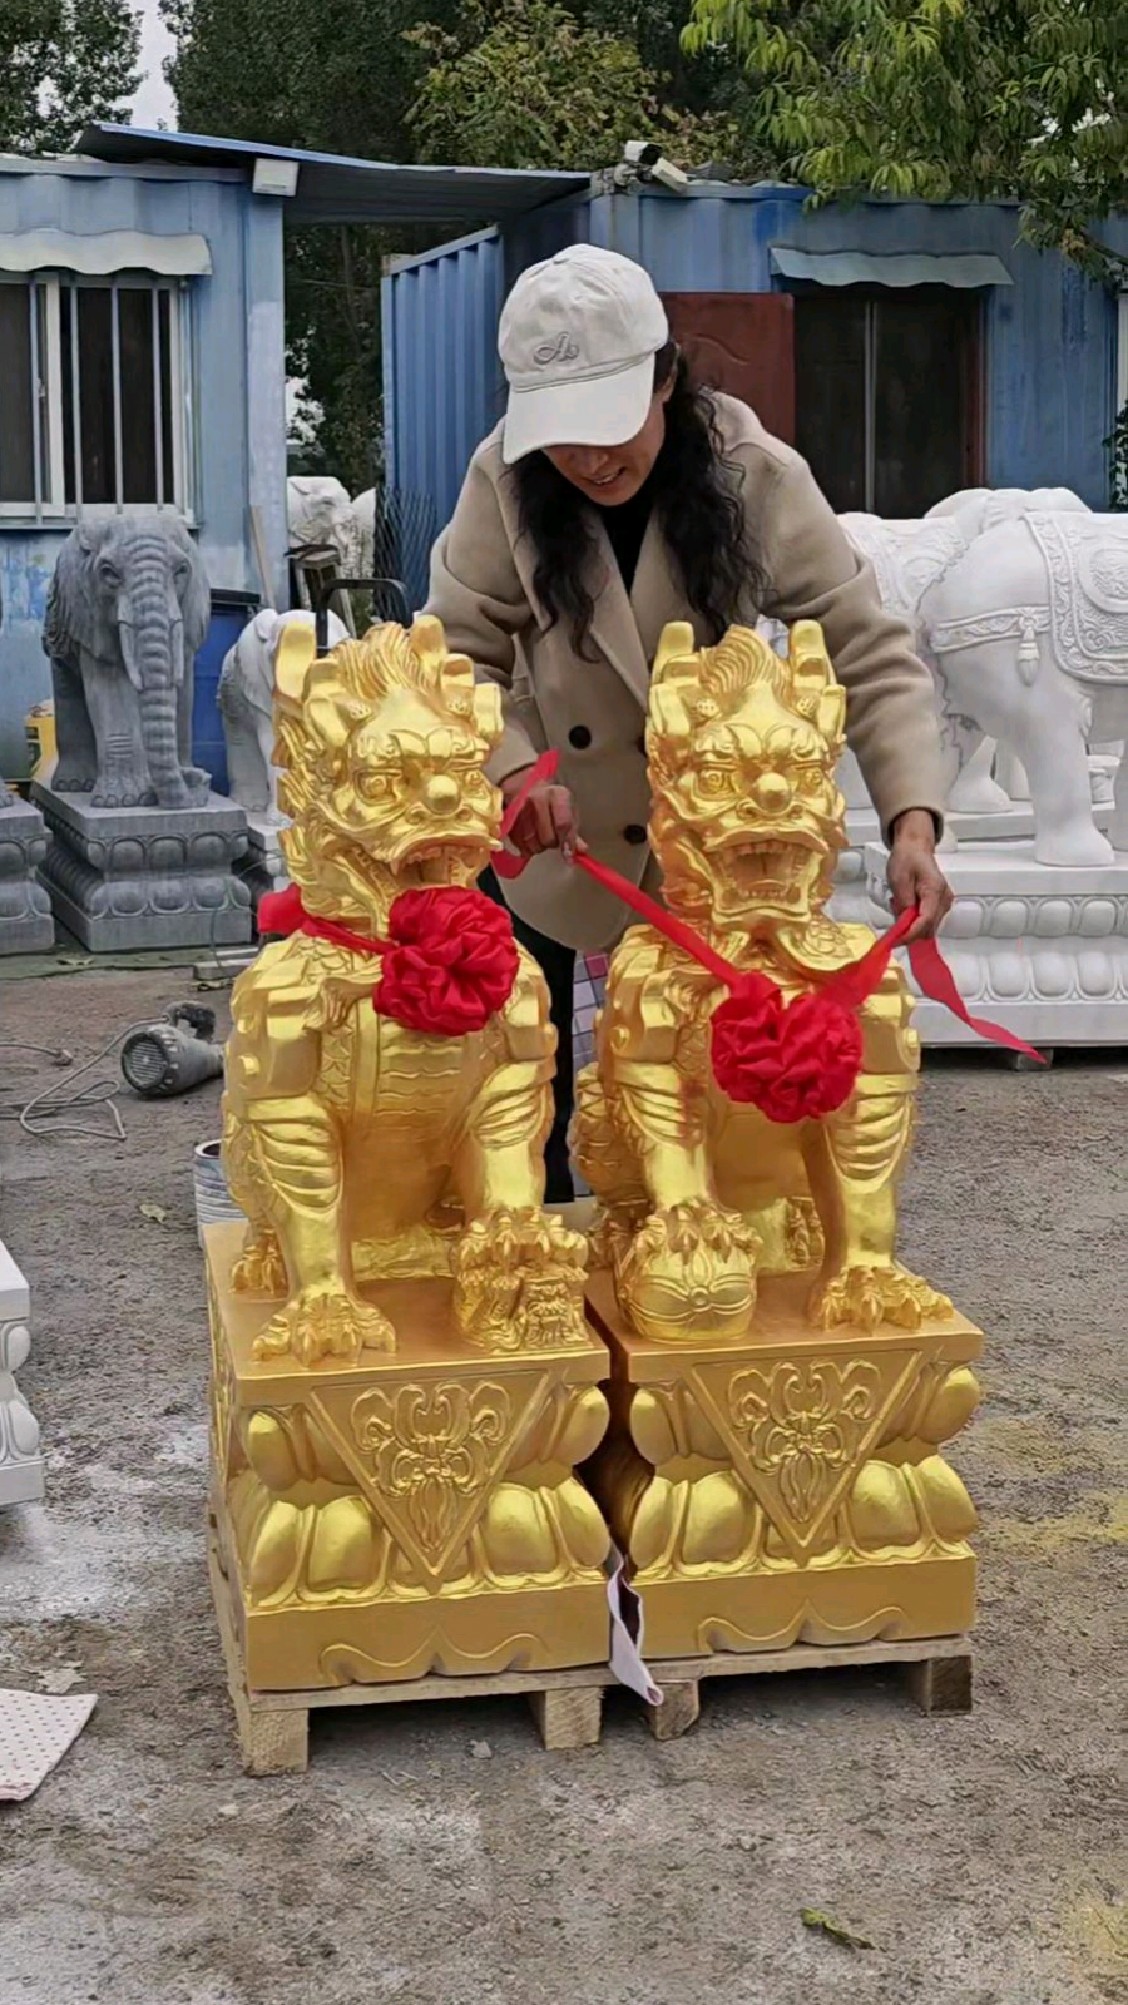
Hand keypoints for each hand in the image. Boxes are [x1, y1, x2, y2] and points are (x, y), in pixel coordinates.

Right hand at [500, 768, 583, 858]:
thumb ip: (572, 829)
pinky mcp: (506, 818)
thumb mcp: (565, 807)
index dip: (567, 843)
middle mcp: (538, 798)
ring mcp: (519, 808)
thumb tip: (581, 850)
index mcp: (557, 794)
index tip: (568, 856)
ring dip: (538, 846)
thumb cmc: (549, 797)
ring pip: (532, 843)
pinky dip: (525, 847)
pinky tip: (527, 838)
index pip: (564, 824)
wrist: (521, 783)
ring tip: (539, 836)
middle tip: (551, 837)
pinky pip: (518, 844)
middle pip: (548, 837)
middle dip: (551, 843)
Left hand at [887, 809, 953, 940]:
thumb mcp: (899, 879)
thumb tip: (905, 922)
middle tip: (892, 924)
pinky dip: (914, 921)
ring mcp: (944, 903)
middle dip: (910, 932)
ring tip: (898, 907)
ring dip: (912, 926)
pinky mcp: (940, 905)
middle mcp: (944, 899)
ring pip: (928, 927)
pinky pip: (927, 921)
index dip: (911, 934)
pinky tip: (905, 907)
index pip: (926, 921)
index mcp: (935, 890)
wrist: (915, 848)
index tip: (895, 941)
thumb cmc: (906, 859)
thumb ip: (904, 901)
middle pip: (929, 928)